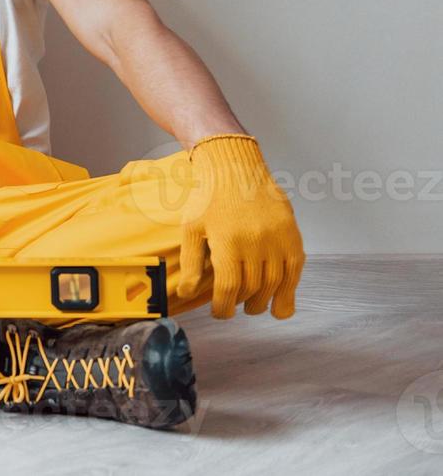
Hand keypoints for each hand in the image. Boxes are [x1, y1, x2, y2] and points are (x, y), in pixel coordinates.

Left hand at [175, 134, 305, 318]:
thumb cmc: (208, 199)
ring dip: (265, 301)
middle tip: (235, 306)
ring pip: (274, 283)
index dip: (224, 307)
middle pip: (252, 287)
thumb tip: (186, 294)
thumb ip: (191, 263)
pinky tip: (281, 303)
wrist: (236, 168)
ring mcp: (277, 238)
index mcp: (227, 241)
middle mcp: (255, 241)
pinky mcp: (292, 235)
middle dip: (242, 303)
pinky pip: (295, 270)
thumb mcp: (191, 228)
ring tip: (254, 306)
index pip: (229, 287)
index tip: (220, 313)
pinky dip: (289, 290)